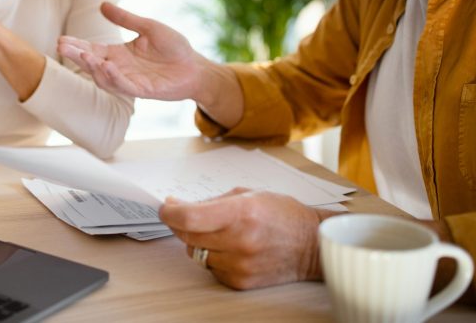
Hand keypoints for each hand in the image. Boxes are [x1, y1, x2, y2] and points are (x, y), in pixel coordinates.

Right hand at [56, 2, 204, 100]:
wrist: (195, 66)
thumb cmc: (174, 47)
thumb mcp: (148, 27)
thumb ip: (126, 19)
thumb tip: (102, 4)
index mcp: (119, 54)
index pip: (93, 49)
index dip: (77, 45)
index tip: (61, 39)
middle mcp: (120, 68)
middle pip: (92, 64)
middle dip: (76, 56)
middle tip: (61, 47)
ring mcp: (130, 80)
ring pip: (104, 77)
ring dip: (92, 67)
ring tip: (83, 55)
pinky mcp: (143, 90)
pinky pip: (124, 85)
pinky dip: (113, 77)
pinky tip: (106, 65)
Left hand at [159, 188, 326, 289]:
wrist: (310, 245)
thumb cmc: (281, 214)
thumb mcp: (248, 195)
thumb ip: (211, 202)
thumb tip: (177, 206)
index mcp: (241, 212)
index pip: (190, 217)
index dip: (171, 213)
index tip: (165, 208)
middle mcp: (240, 240)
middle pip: (188, 236)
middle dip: (180, 224)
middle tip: (182, 215)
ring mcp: (240, 264)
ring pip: (196, 253)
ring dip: (197, 241)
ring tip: (216, 231)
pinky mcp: (241, 281)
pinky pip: (210, 268)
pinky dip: (212, 257)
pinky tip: (227, 247)